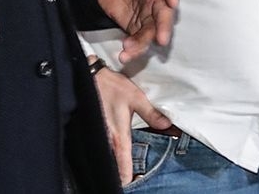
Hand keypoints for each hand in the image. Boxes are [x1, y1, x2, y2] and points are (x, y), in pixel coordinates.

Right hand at [92, 60, 170, 185]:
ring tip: (124, 169)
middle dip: (121, 174)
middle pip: (113, 166)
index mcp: (119, 135)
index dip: (128, 177)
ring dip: (114, 164)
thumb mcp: (136, 97)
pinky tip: (113, 154)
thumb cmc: (113, 87)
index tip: (134, 181)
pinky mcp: (95, 130)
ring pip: (107, 158)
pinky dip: (108, 154)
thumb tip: (167, 125)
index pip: (123, 165)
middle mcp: (107, 139)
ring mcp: (99, 136)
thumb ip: (151, 113)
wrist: (91, 77)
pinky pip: (102, 148)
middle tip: (131, 178)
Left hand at [96, 0, 179, 63]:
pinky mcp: (134, 25)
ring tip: (131, 50)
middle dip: (163, 24)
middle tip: (161, 38)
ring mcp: (145, 12)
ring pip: (152, 28)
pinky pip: (138, 38)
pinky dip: (134, 47)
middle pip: (163, 11)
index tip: (171, 1)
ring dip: (145, 41)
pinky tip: (124, 54)